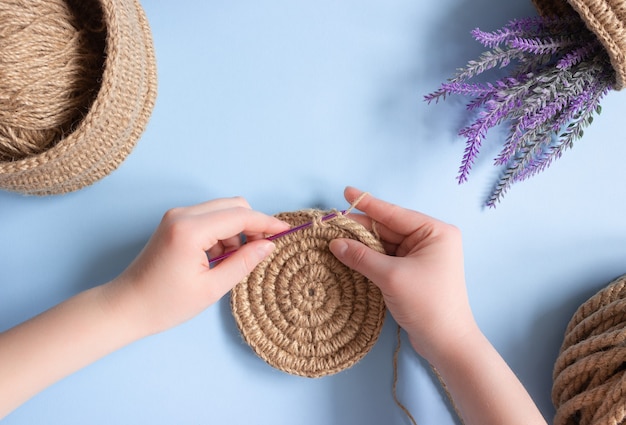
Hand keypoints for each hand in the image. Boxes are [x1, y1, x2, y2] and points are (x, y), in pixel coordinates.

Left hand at [103, 197, 289, 335]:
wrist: (126, 307)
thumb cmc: (165, 304)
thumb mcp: (211, 288)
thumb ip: (244, 262)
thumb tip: (269, 245)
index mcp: (191, 230)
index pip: (240, 216)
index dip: (267, 223)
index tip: (286, 232)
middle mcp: (183, 215)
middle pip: (233, 205)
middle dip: (253, 224)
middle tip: (261, 250)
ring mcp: (176, 216)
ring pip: (222, 210)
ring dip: (236, 231)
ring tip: (231, 262)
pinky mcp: (174, 221)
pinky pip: (209, 218)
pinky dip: (222, 233)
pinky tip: (217, 258)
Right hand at [329, 187, 474, 359]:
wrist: (446, 343)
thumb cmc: (427, 304)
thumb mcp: (391, 277)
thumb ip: (362, 257)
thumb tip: (335, 243)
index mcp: (434, 232)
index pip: (394, 213)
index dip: (367, 204)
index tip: (345, 191)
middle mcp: (430, 240)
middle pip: (387, 228)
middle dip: (360, 228)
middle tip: (331, 223)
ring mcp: (421, 257)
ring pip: (385, 244)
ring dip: (362, 245)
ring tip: (334, 239)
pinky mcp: (413, 273)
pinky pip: (386, 258)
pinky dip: (369, 258)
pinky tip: (349, 255)